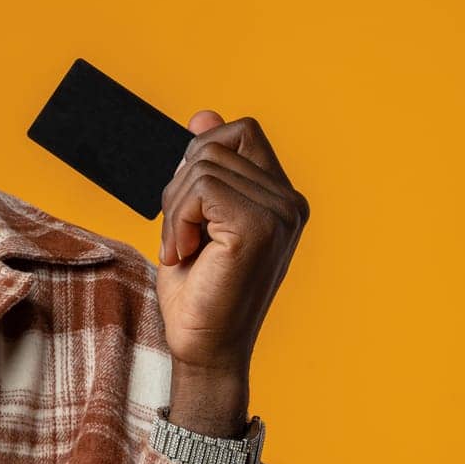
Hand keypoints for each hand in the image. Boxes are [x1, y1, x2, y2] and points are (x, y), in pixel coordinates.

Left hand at [157, 113, 309, 429]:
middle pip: (215, 143)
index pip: (241, 131)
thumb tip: (203, 114)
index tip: (186, 204)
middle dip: (180, 184)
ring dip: (174, 208)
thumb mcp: (194, 218)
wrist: (202, 349)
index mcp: (281, 198)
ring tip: (185, 250)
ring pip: (203, 164)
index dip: (200, 153)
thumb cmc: (197, 291)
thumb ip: (204, 169)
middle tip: (181, 234)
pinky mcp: (259, 226)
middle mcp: (290, 202)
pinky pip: (200, 188)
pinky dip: (176, 219)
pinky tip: (185, 255)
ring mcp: (280, 213)